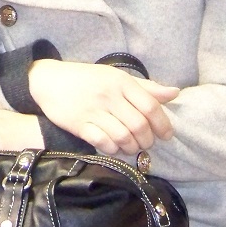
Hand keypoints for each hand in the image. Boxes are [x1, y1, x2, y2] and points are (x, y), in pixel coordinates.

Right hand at [28, 60, 179, 156]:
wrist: (50, 80)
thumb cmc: (88, 79)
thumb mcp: (116, 77)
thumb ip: (146, 88)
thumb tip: (175, 93)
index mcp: (121, 81)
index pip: (151, 106)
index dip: (163, 124)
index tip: (166, 135)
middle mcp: (109, 95)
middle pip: (139, 125)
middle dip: (148, 140)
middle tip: (146, 144)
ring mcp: (93, 110)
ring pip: (123, 136)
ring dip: (132, 148)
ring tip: (131, 147)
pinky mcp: (79, 125)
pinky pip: (103, 143)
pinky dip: (113, 149)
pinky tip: (114, 147)